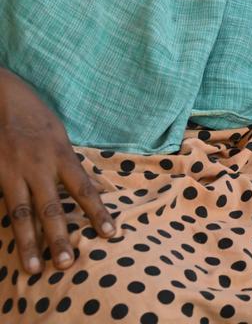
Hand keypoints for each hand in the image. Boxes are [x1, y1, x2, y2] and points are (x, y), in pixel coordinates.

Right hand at [0, 68, 115, 273]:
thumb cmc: (32, 113)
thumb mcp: (57, 133)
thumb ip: (65, 161)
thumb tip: (79, 187)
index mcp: (61, 154)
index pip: (84, 189)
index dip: (98, 212)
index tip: (111, 234)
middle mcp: (37, 166)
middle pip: (51, 208)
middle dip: (59, 238)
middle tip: (67, 264)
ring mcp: (11, 172)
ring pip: (21, 214)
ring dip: (28, 244)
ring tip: (34, 268)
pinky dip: (4, 226)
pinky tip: (7, 246)